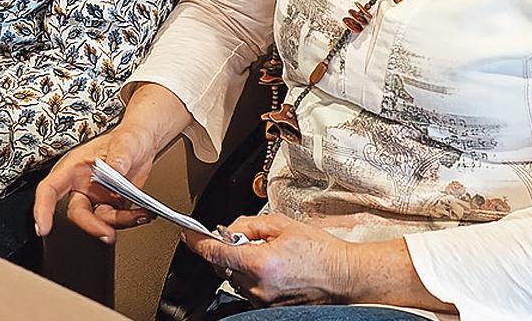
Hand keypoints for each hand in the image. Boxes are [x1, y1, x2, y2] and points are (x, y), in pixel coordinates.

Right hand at [33, 126, 165, 241]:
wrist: (144, 143)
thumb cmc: (128, 137)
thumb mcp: (125, 142)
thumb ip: (120, 156)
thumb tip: (115, 169)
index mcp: (74, 168)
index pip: (50, 189)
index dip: (42, 209)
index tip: (44, 228)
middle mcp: (81, 185)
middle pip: (76, 212)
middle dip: (92, 226)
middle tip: (107, 234)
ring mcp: (96, 197)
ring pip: (98, 220)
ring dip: (117, 222)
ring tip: (138, 215)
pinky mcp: (111, 205)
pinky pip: (115, 219)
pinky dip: (130, 219)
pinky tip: (142, 213)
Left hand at [187, 213, 354, 306]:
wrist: (343, 277)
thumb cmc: (321, 252)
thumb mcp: (283, 225)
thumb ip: (249, 224)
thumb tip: (229, 230)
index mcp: (260, 263)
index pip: (216, 253)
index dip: (198, 242)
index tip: (188, 235)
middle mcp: (258, 286)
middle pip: (223, 266)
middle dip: (227, 249)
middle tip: (245, 237)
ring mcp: (262, 300)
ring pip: (234, 277)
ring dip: (240, 263)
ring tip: (267, 253)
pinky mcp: (267, 307)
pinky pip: (248, 287)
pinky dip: (251, 275)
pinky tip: (271, 266)